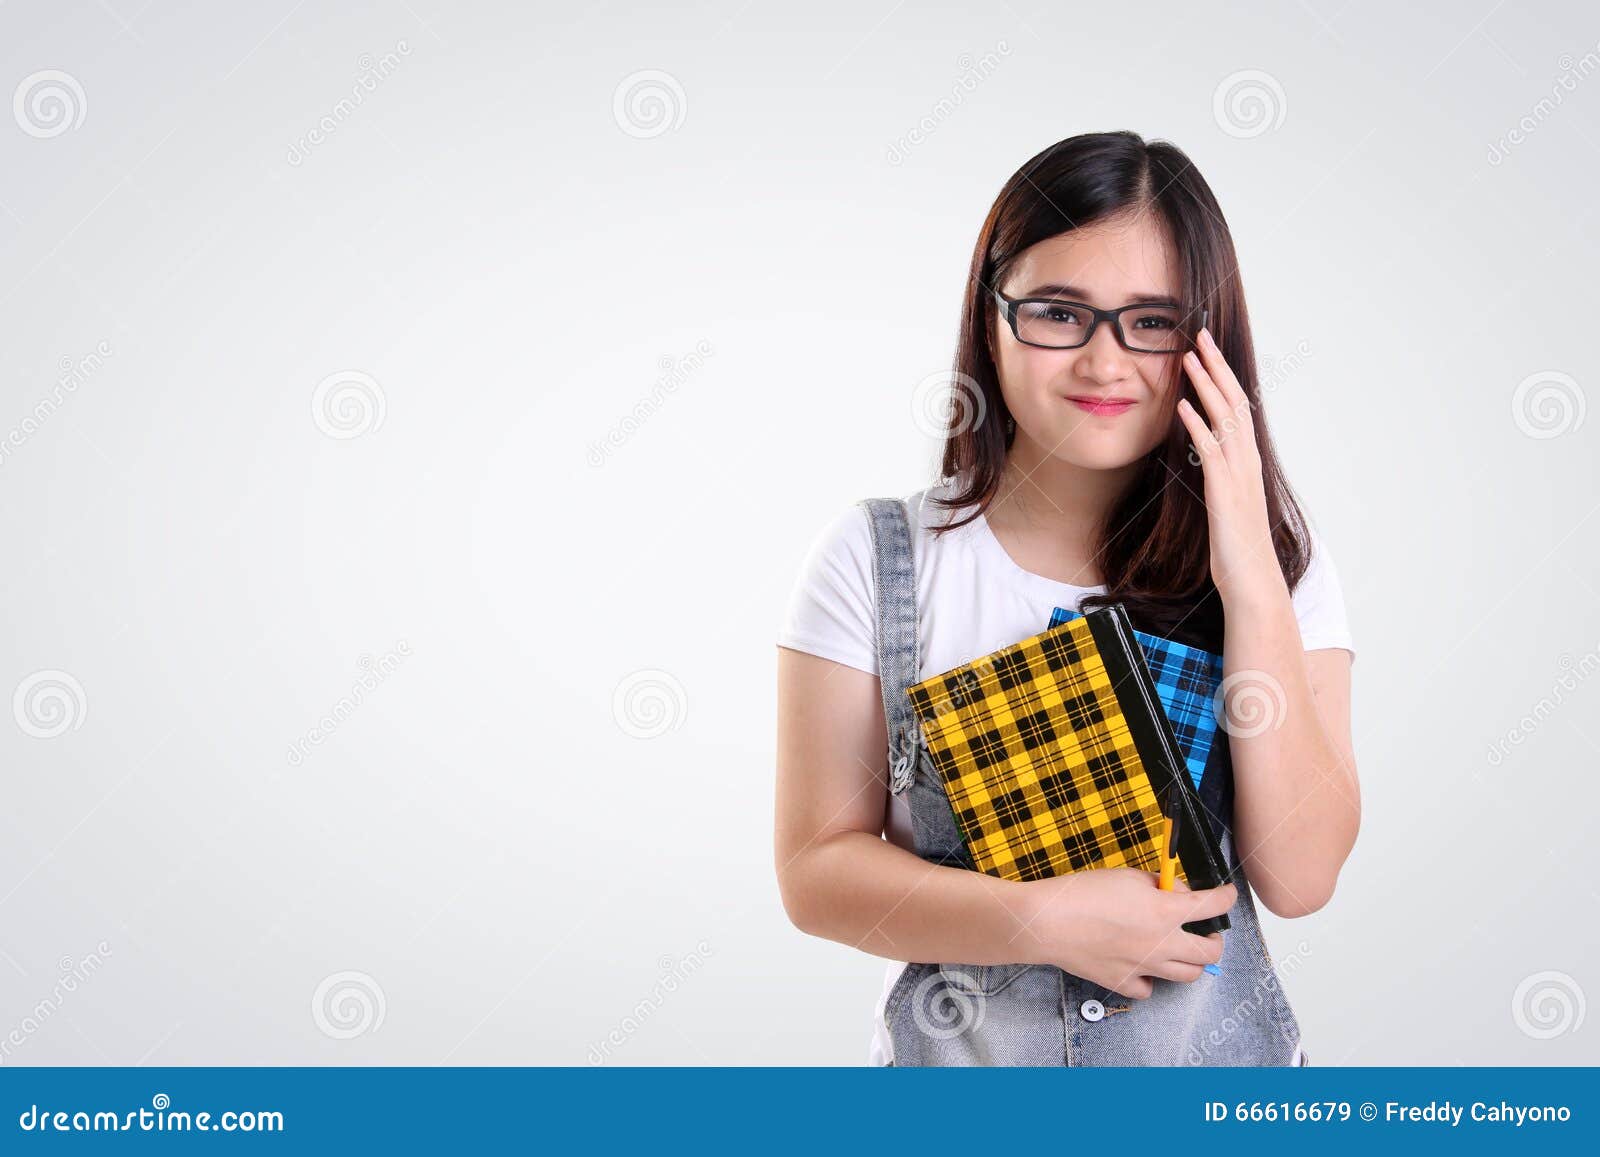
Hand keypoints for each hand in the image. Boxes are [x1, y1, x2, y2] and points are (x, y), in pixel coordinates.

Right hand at [1020, 867, 1234, 998]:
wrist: (1048, 922)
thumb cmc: (1082, 893)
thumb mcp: (1127, 875)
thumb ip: (1158, 884)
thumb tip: (1174, 893)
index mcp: (1166, 912)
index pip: (1213, 905)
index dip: (1226, 898)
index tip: (1226, 894)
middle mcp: (1162, 944)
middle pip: (1210, 952)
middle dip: (1216, 940)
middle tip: (1208, 931)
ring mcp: (1145, 967)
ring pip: (1188, 976)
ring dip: (1191, 962)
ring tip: (1181, 950)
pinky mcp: (1124, 982)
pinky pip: (1150, 988)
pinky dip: (1152, 979)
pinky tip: (1143, 966)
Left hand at [1176, 328, 1287, 606]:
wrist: (1252, 579)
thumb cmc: (1236, 545)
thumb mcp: (1226, 499)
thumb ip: (1219, 472)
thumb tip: (1205, 451)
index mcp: (1246, 459)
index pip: (1236, 406)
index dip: (1222, 376)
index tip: (1207, 350)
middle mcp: (1246, 459)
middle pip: (1234, 401)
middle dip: (1216, 367)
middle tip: (1200, 336)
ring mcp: (1238, 473)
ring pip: (1225, 418)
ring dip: (1206, 385)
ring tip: (1189, 358)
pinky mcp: (1224, 490)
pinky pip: (1211, 450)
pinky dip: (1197, 425)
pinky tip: (1182, 406)